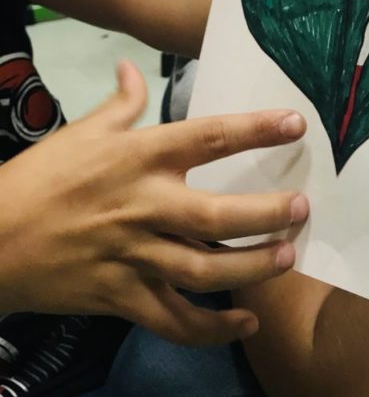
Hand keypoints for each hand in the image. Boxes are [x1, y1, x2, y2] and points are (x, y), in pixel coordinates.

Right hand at [0, 61, 308, 344]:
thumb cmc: (39, 180)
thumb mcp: (80, 132)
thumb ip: (120, 103)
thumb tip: (133, 68)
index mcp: (139, 158)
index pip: (210, 137)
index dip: (256, 129)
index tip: (296, 124)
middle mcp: (144, 206)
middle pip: (218, 215)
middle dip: (267, 214)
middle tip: (302, 210)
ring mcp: (134, 257)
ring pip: (205, 271)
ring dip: (251, 268)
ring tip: (285, 259)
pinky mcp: (122, 298)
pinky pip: (175, 321)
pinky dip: (212, 329)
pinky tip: (245, 323)